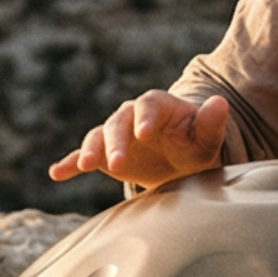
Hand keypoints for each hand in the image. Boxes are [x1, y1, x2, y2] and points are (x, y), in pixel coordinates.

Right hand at [50, 90, 229, 188]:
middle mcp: (131, 116)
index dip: (144, 117)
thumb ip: (212, 122)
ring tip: (85, 166)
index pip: (148, 105)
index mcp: (157, 106)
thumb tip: (221, 103)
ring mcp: (114, 135)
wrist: (181, 161)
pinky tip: (56, 173)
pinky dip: (69, 163)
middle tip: (116, 164)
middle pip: (118, 123)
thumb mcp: (207, 138)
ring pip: (97, 137)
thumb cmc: (197, 146)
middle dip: (116, 142)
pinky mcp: (103, 155)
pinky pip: (83, 156)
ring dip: (90, 150)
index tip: (143, 133)